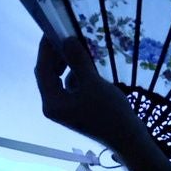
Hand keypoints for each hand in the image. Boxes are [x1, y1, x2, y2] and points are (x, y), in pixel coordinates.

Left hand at [34, 35, 149, 152]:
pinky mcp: (75, 109)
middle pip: (47, 75)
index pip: (42, 70)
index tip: (52, 30)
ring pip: (59, 80)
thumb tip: (67, 40)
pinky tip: (86, 67)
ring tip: (77, 49)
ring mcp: (64, 109)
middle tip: (65, 36)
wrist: (128, 139)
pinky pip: (69, 86)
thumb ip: (78, 61)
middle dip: (55, 56)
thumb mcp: (93, 83)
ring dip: (66, 64)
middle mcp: (53, 106)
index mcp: (52, 102)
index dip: (45, 49)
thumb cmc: (110, 113)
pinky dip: (75, 74)